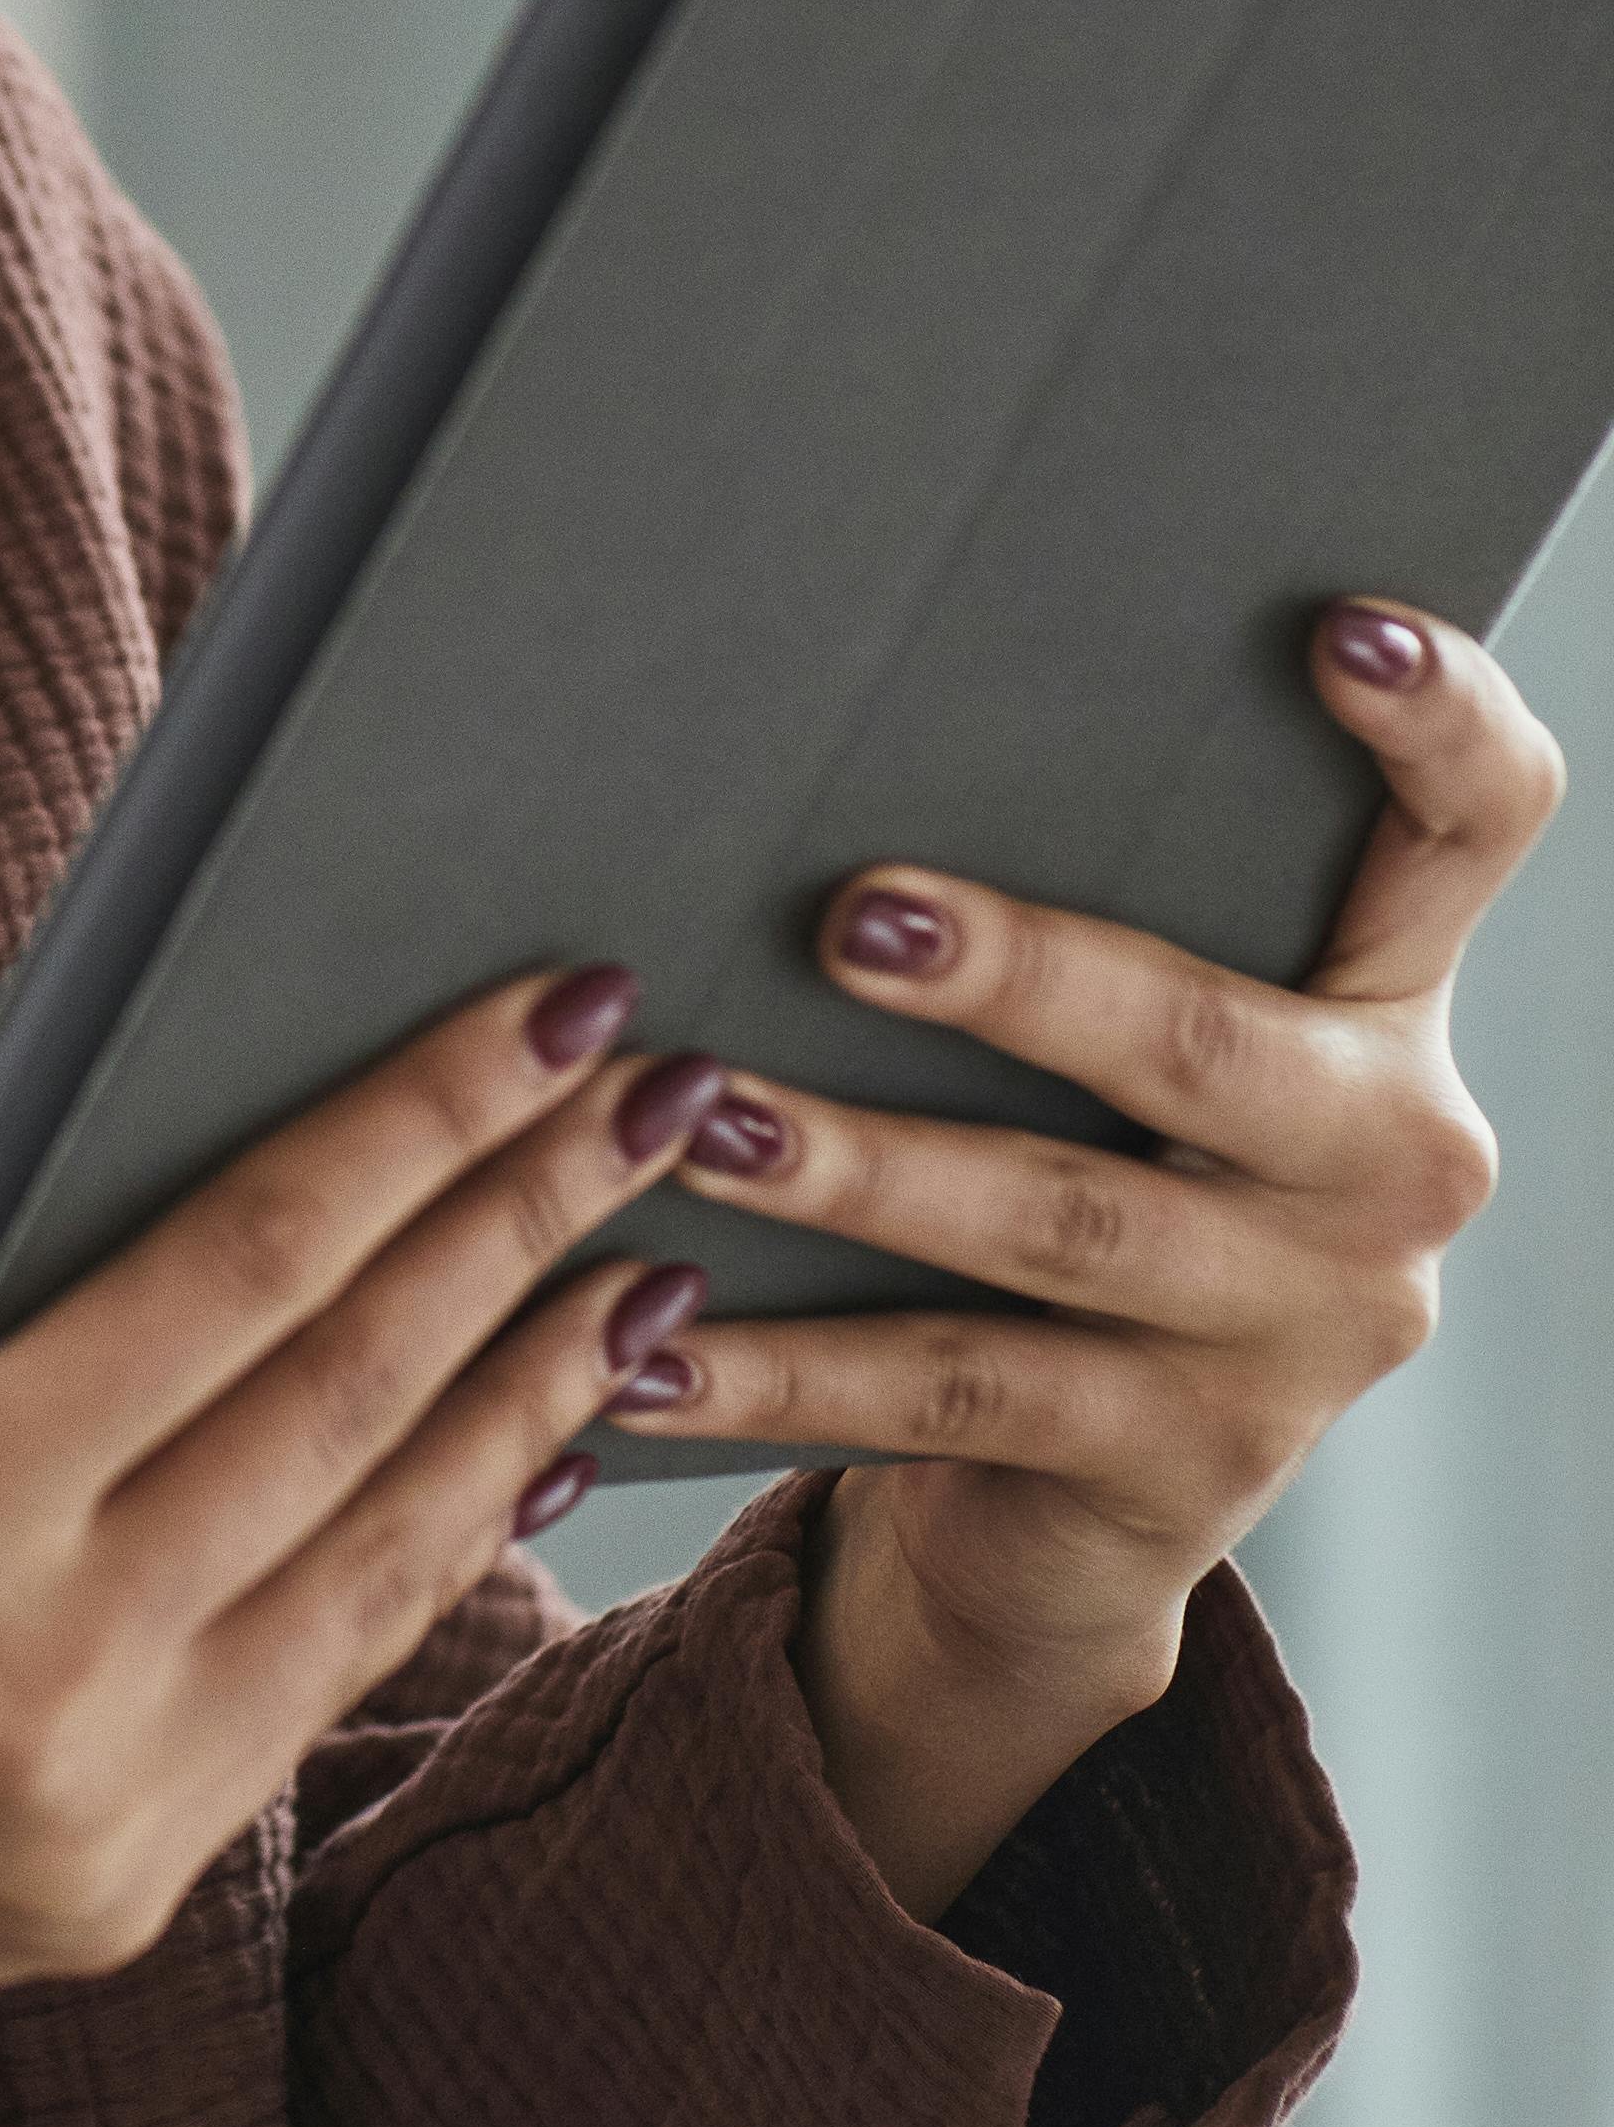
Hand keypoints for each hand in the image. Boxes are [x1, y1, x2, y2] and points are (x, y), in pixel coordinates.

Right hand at [0, 967, 726, 2126]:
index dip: (412, 1126)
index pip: (240, 1272)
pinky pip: (309, 1682)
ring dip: (529, 1395)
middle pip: (349, 1401)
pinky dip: (428, 1550)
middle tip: (655, 1088)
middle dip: (518, 1225)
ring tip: (642, 1261)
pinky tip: (513, 1445)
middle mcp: (50, 1684)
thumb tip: (205, 1228)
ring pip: (379, 1558)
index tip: (548, 1010)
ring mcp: (102, 1815)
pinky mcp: (117, 1899)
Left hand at [644, 599, 1559, 1914]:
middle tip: (851, 916)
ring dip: (864, 1171)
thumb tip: (817, 732)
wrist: (1081, 1499)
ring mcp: (1302, 1328)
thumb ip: (1071, 908)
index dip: (1440, 726)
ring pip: (1064, 1225)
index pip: (1476, 833)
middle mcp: (1388, 1161)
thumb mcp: (1118, 1051)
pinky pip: (957, 1395)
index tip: (1341, 628)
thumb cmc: (1073, 1174)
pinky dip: (786, 1370)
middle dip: (1026, 976)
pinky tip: (649, 1347)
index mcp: (1386, 1009)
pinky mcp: (1186, 1466)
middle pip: (1213, 1043)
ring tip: (704, 1121)